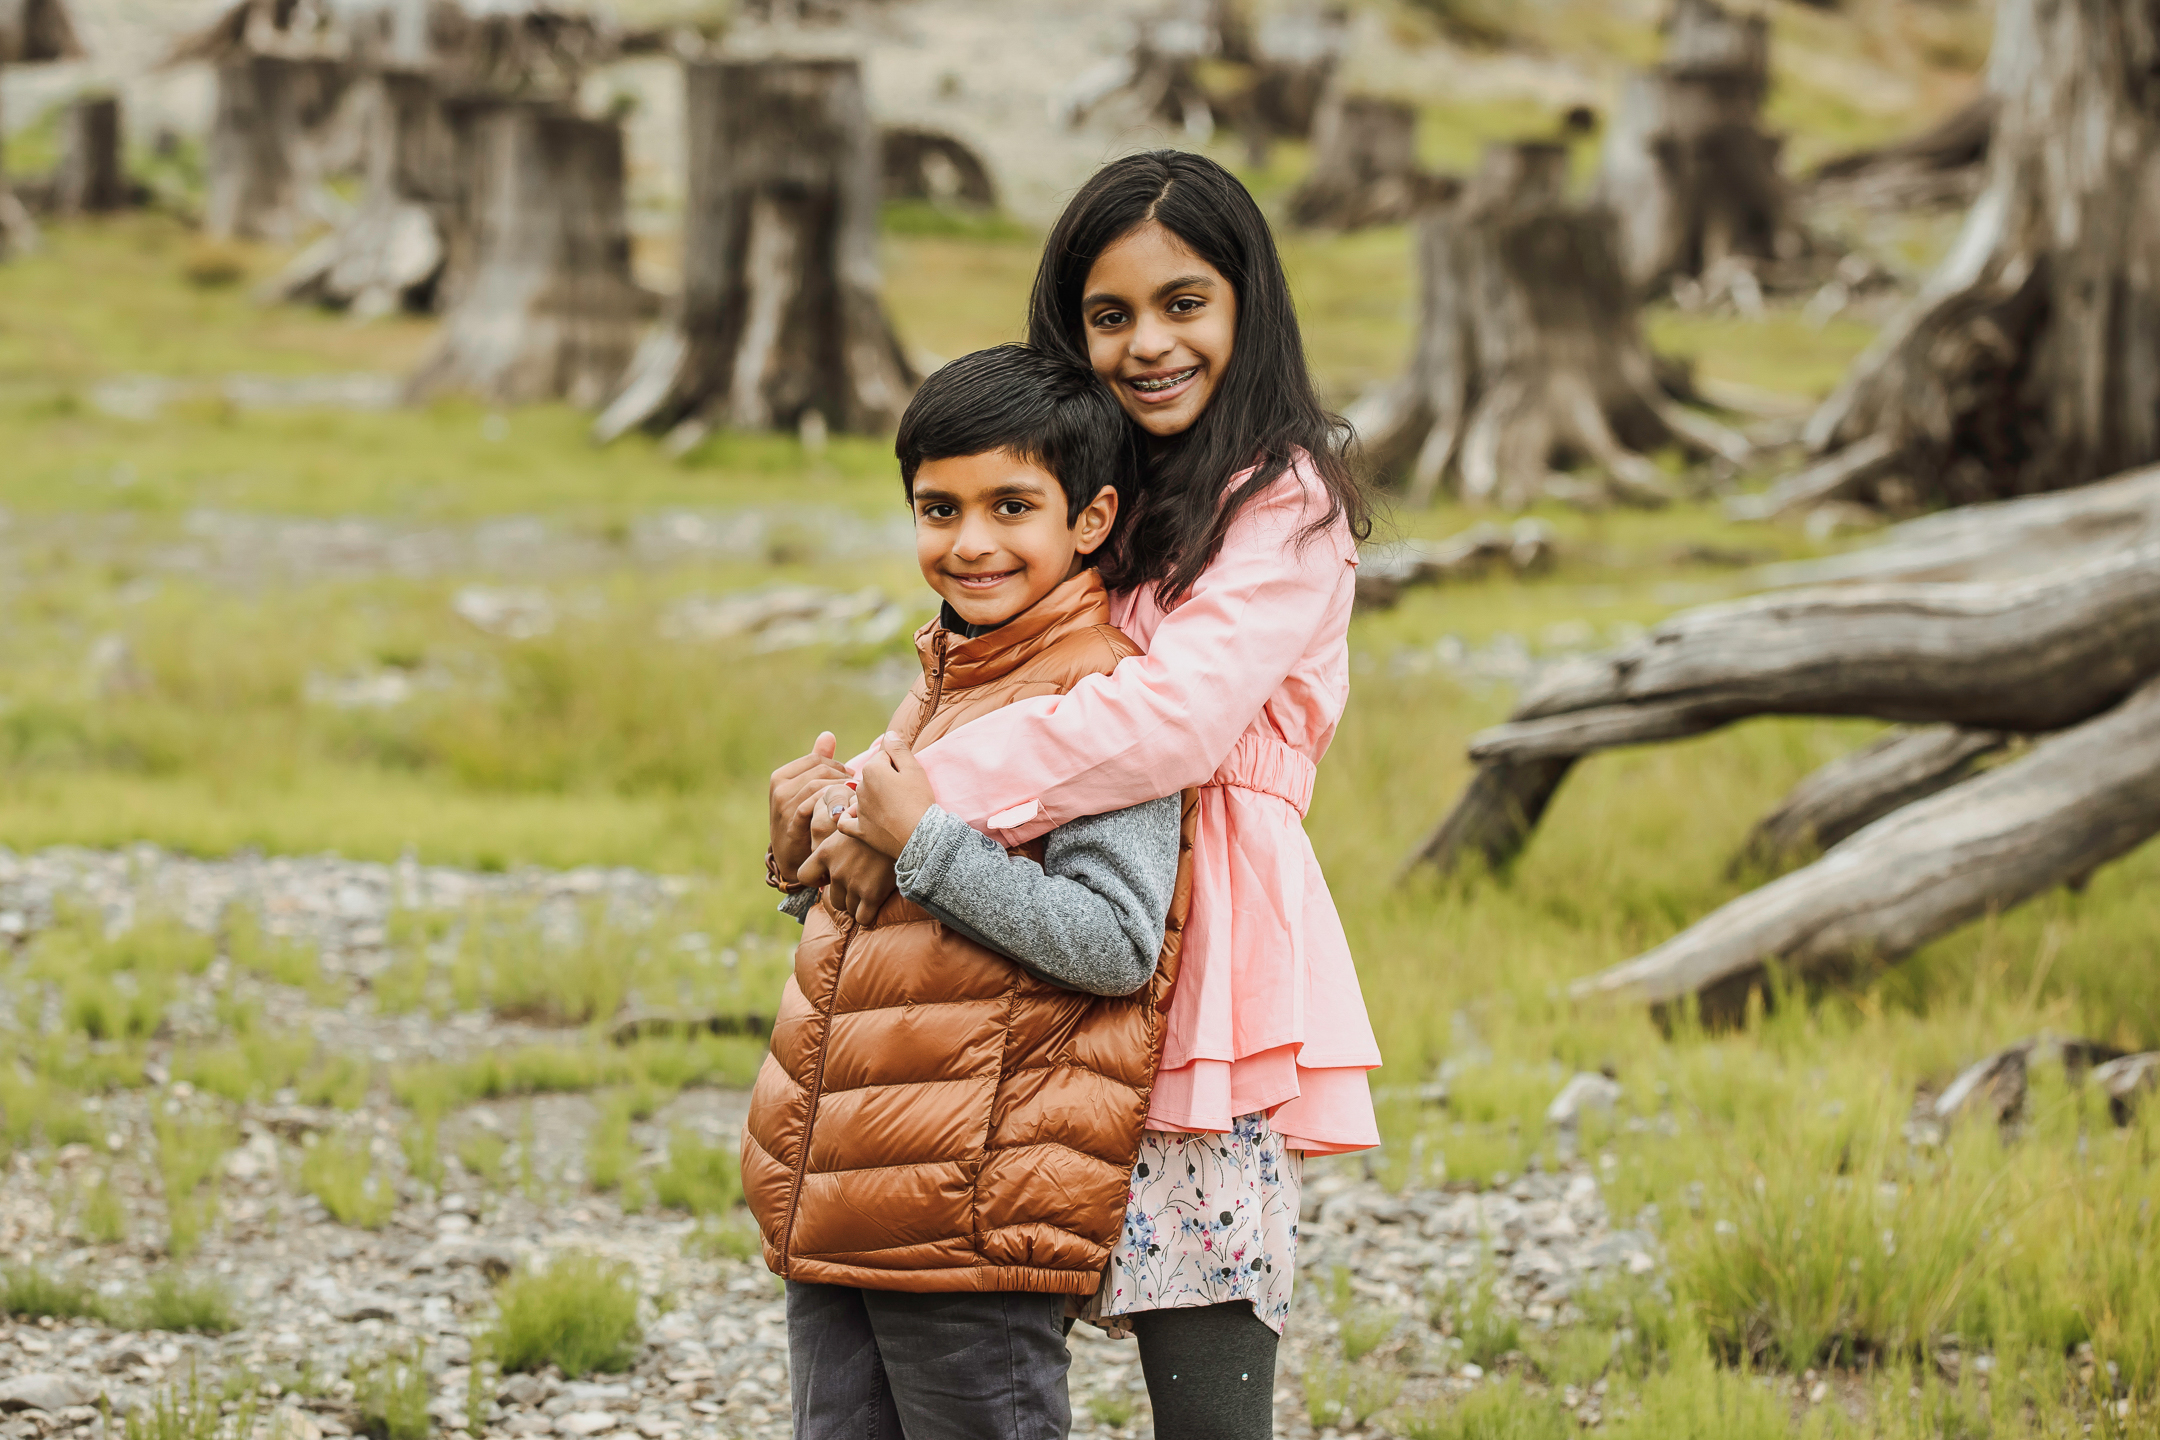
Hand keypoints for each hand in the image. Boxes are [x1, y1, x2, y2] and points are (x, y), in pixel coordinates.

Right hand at [768, 732, 847, 882]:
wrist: (792, 859)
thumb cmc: (803, 822)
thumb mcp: (807, 790)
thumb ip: (817, 763)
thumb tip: (828, 735)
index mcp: (781, 776)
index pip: (816, 759)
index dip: (838, 765)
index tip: (853, 776)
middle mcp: (779, 788)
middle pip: (819, 770)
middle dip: (843, 776)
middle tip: (859, 787)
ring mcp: (783, 806)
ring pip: (818, 785)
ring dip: (841, 789)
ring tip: (856, 797)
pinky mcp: (790, 823)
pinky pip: (813, 804)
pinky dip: (832, 803)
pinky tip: (846, 810)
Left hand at [797, 830, 898, 926]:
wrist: (904, 828)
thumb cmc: (878, 823)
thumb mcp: (850, 824)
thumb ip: (838, 839)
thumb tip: (834, 836)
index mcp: (826, 852)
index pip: (805, 876)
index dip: (816, 880)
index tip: (828, 876)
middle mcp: (836, 870)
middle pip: (833, 898)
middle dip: (845, 894)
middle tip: (860, 881)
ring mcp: (854, 884)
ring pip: (847, 908)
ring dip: (857, 902)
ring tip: (870, 888)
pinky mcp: (872, 895)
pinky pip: (862, 918)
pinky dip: (867, 914)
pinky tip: (875, 902)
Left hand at [839, 733, 935, 858]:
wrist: (921, 836)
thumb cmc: (919, 800)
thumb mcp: (914, 770)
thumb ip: (899, 749)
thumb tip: (888, 734)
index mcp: (872, 770)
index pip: (883, 759)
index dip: (898, 766)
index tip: (908, 777)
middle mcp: (860, 788)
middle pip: (872, 777)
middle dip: (885, 781)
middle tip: (904, 794)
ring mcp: (858, 810)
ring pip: (862, 797)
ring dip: (874, 799)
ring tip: (894, 809)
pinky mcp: (860, 830)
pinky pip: (845, 822)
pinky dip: (850, 818)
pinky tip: (859, 818)